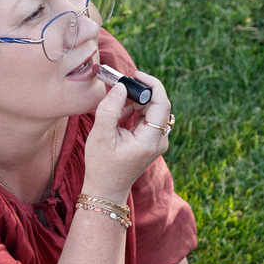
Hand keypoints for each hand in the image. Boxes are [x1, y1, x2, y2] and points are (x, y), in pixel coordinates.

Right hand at [80, 71, 173, 202]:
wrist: (106, 188)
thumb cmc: (102, 165)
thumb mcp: (101, 135)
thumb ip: (110, 108)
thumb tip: (120, 86)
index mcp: (150, 140)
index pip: (161, 104)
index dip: (151, 84)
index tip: (135, 75)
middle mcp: (160, 141)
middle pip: (157, 105)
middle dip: (138, 94)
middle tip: (118, 90)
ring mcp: (157, 142)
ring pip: (152, 110)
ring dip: (134, 104)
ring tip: (115, 112)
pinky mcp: (152, 141)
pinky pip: (147, 118)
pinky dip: (134, 112)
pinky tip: (119, 119)